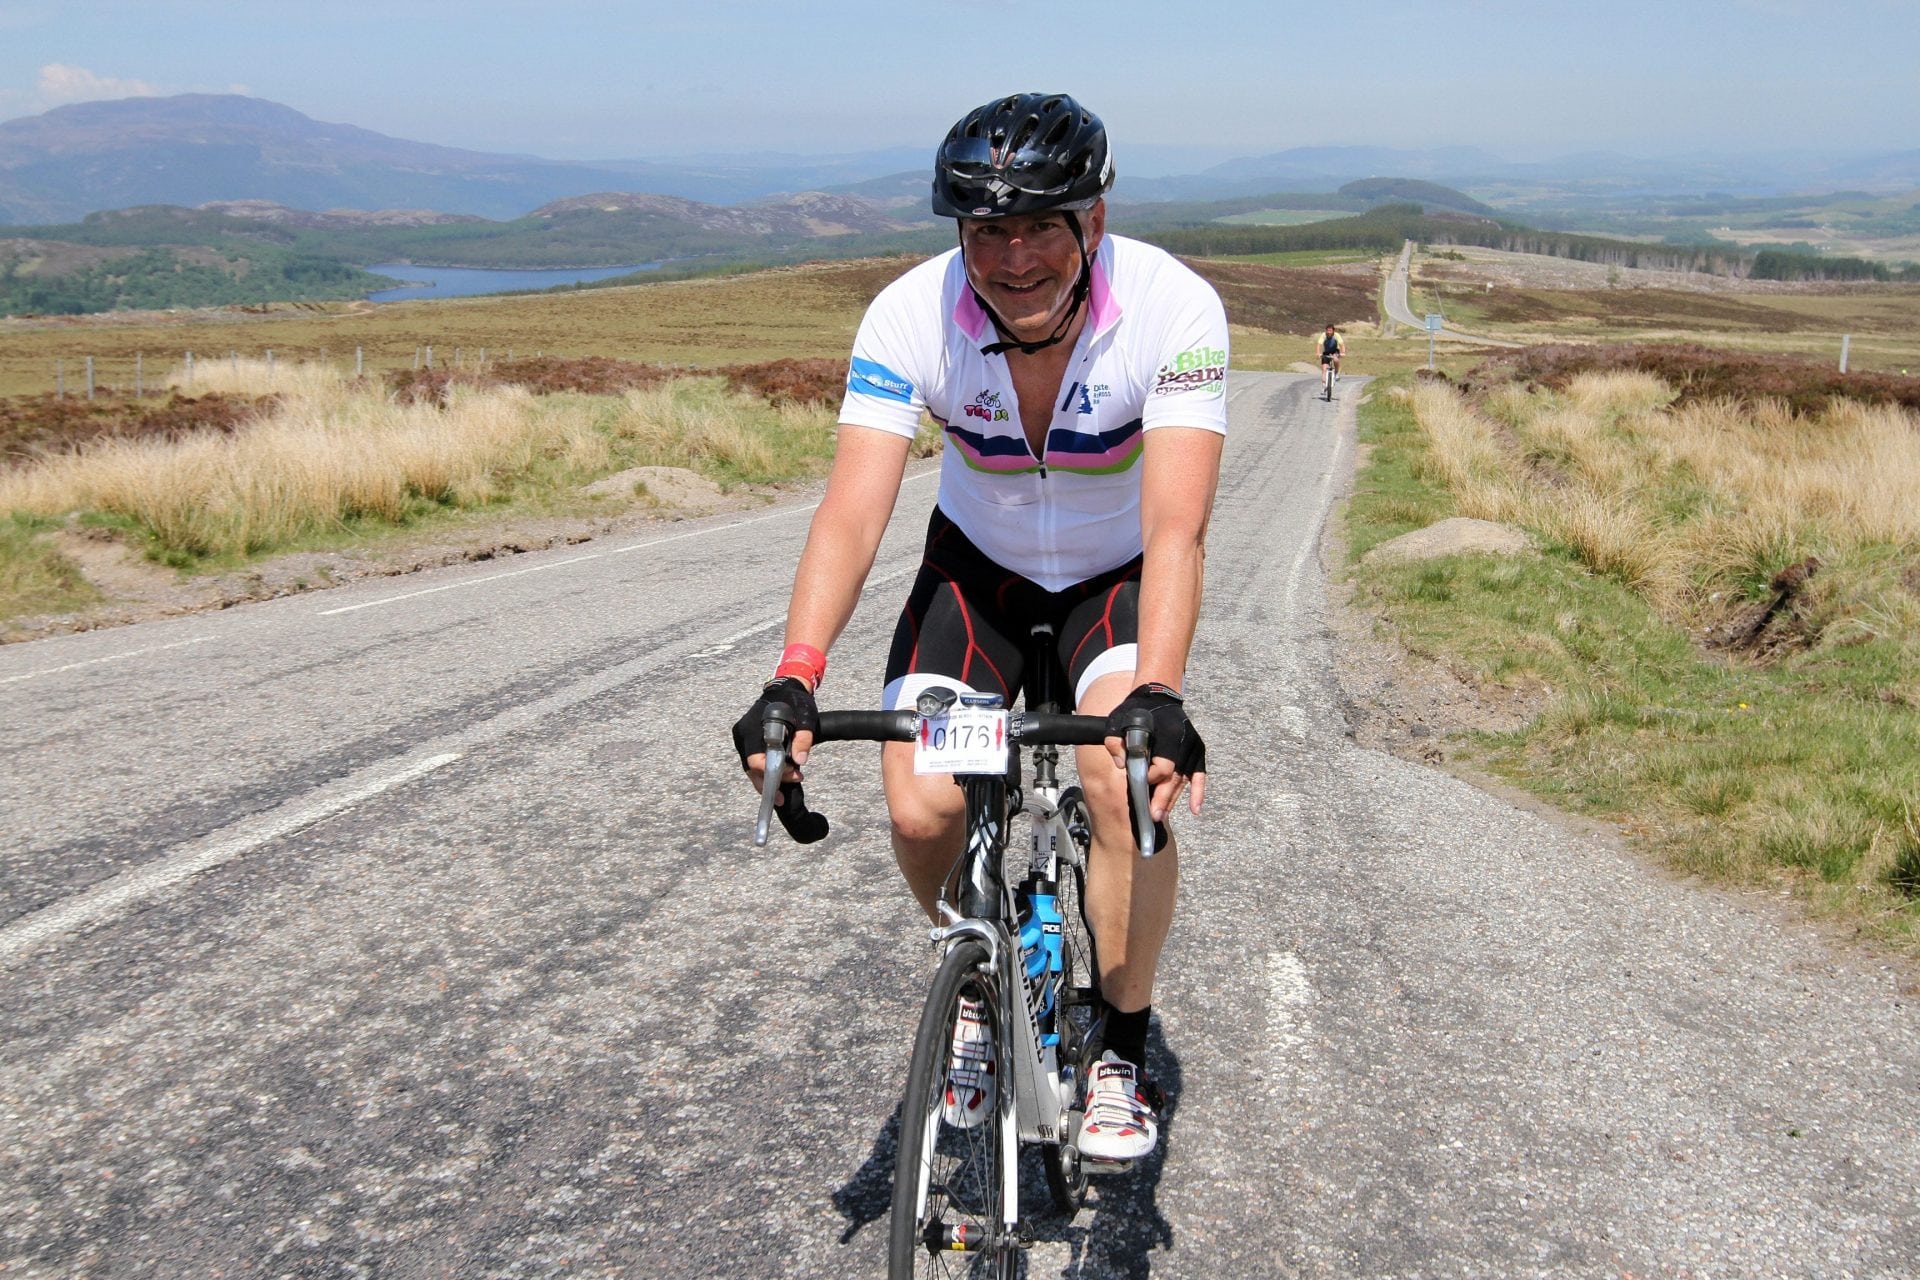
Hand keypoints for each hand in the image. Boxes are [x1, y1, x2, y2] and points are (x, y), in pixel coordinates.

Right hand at [731, 677, 817, 797]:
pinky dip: (763, 773)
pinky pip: (752, 763)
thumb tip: (800, 761)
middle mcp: (742, 735)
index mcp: (753, 727)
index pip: (755, 759)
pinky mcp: (746, 742)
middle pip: (751, 768)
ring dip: (766, 781)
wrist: (785, 690)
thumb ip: (803, 738)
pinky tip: (776, 781)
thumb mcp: (805, 717)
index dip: (772, 772)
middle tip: (783, 796)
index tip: (793, 773)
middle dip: (768, 783)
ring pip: (750, 768)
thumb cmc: (795, 702)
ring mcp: (742, 739)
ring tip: (781, 794)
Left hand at [1105, 683, 1206, 822]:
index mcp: (1167, 735)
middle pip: (1174, 778)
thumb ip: (1115, 742)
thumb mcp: (1118, 721)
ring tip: (1161, 815)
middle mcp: (1184, 743)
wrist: (1158, 696)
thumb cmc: (1136, 711)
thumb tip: (1122, 765)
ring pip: (1183, 780)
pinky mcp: (1197, 751)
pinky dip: (1198, 792)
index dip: (1150, 780)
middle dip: (1163, 799)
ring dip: (1173, 799)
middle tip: (1153, 816)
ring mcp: (1192, 748)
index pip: (1162, 766)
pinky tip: (1195, 809)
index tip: (1138, 787)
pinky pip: (1199, 775)